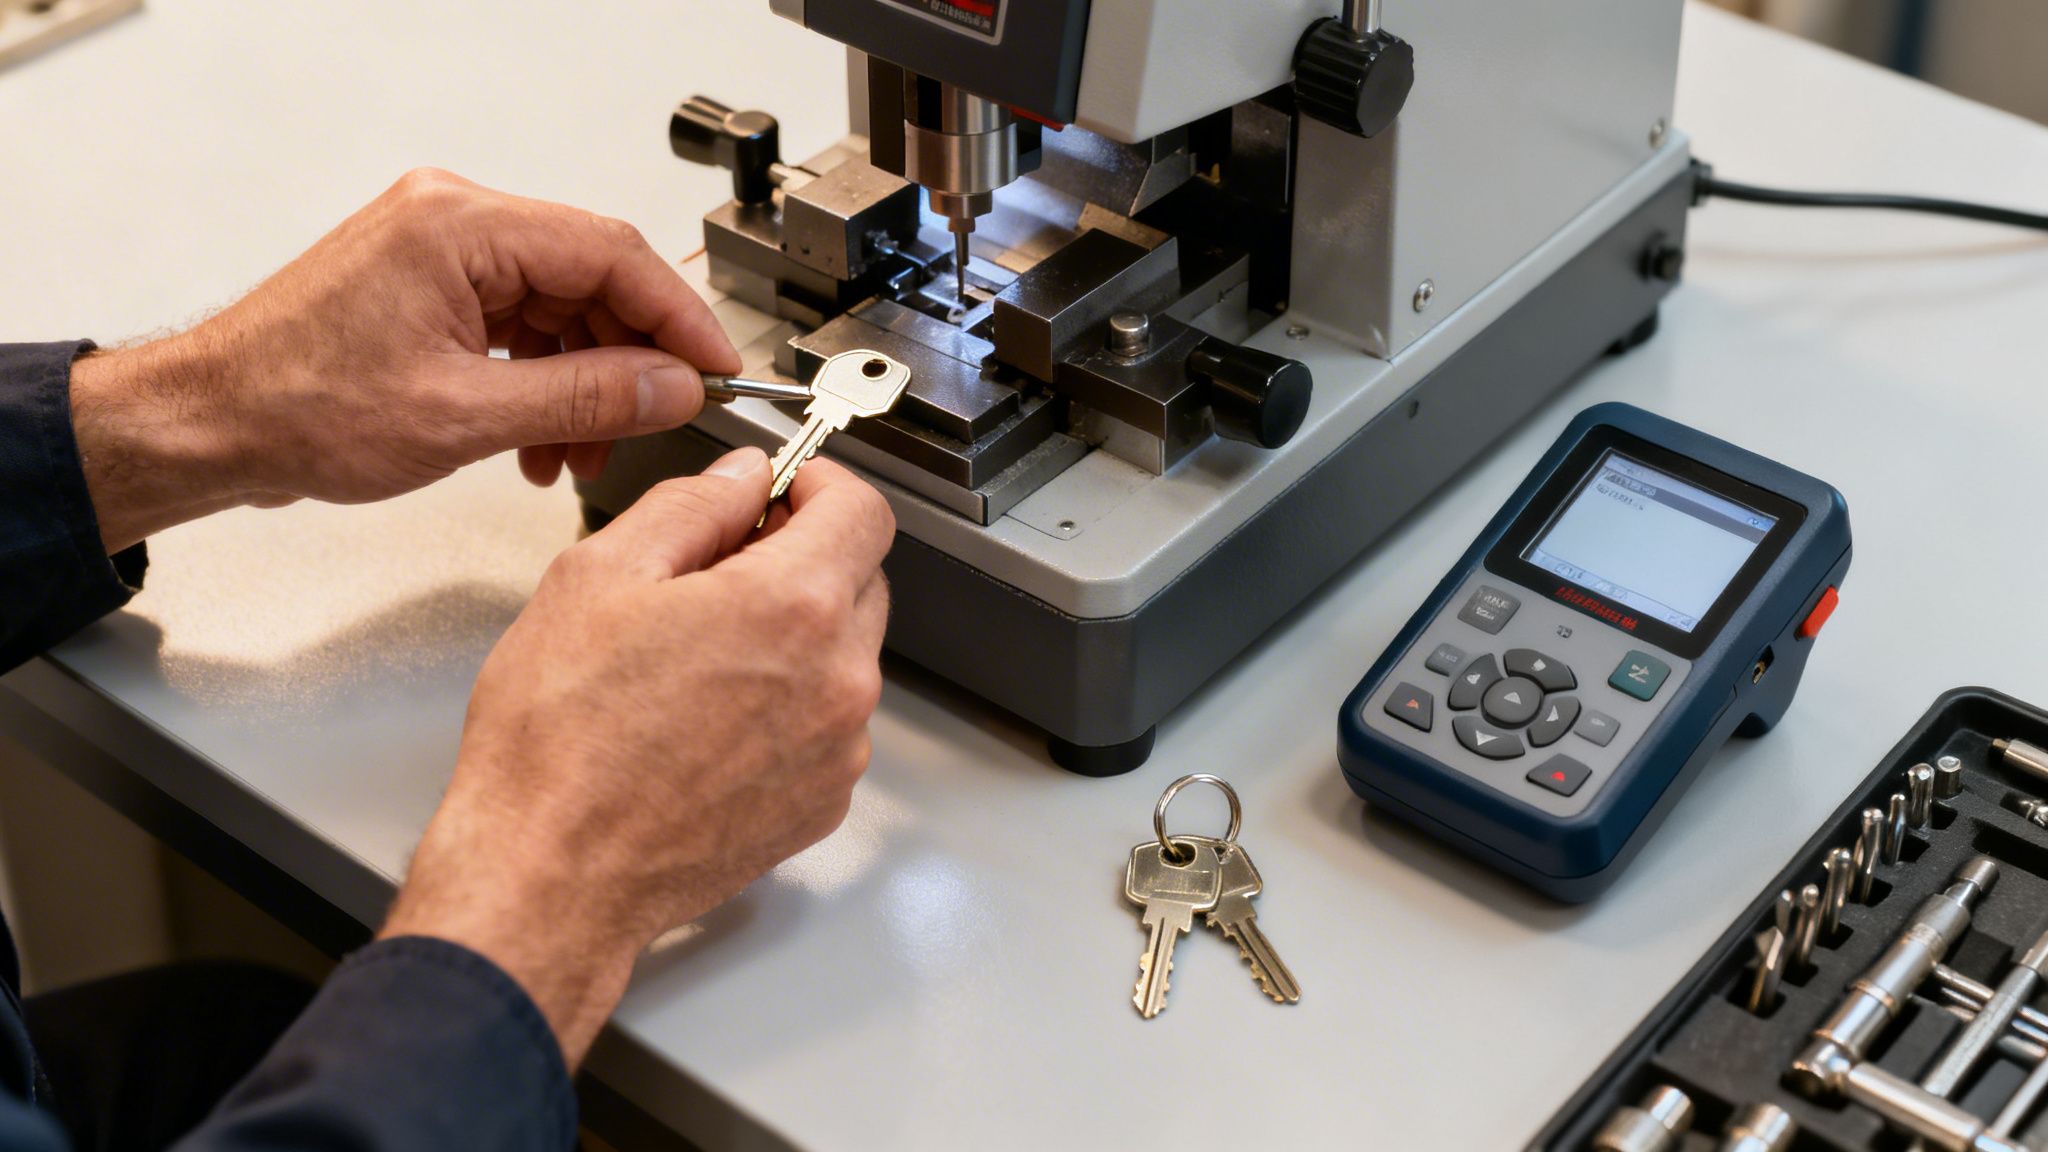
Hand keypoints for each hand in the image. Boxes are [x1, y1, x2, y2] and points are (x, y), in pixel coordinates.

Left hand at [67, 168, 740, 551]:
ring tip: (583, 452)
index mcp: (460, 226)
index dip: (678, 316)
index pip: (613, 252)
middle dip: (630, 360)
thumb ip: (585, 398)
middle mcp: (452, 221)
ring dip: (587, 383)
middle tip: (655, 422)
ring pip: (561, 308)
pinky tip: (544, 440)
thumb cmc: (295, 409)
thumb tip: (669, 387)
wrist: (212, 426)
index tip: (716, 367)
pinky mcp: (431, 288)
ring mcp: (440, 252)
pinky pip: (521, 325)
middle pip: (592, 277)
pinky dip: (546, 382)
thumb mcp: (465, 417)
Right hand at [378, 447, 894, 1066]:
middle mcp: (839, 680)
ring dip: (793, 636)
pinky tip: (709, 717)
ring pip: (844, 655)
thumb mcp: (599, 577)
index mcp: (793, 607)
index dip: (820, 485)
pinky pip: (828, 724)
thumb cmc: (558, 741)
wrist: (550, 876)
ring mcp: (839, 750)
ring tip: (698, 656)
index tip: (782, 491)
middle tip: (718, 569)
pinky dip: (788, 704)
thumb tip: (743, 477)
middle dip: (801, 557)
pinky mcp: (823, 802)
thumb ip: (691, 506)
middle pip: (860, 580)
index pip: (863, 511)